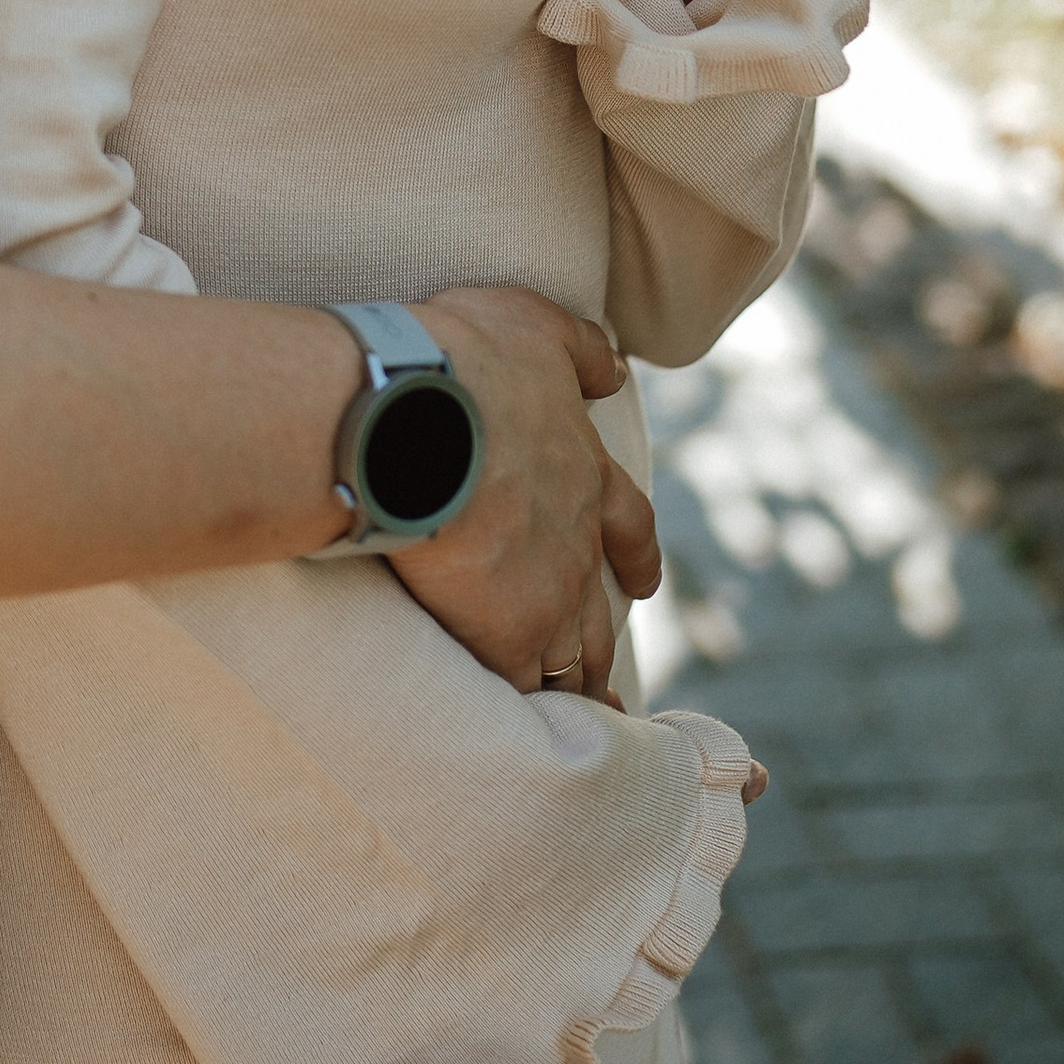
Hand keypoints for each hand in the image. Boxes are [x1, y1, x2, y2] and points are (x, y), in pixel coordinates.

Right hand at [382, 287, 657, 695]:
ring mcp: (546, 595)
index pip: (630, 524)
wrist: (419, 417)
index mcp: (586, 473)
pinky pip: (522, 688)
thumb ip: (579, 348)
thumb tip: (615, 368)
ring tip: (574, 719)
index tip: (645, 583)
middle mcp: (577, 542)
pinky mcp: (504, 634)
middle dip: (600, 644)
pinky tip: (519, 737)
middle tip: (605, 678)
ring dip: (574, 687)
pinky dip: (525, 711)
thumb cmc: (467, 361)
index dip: (636, 555)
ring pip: (571, 658)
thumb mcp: (535, 326)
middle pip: (599, 610)